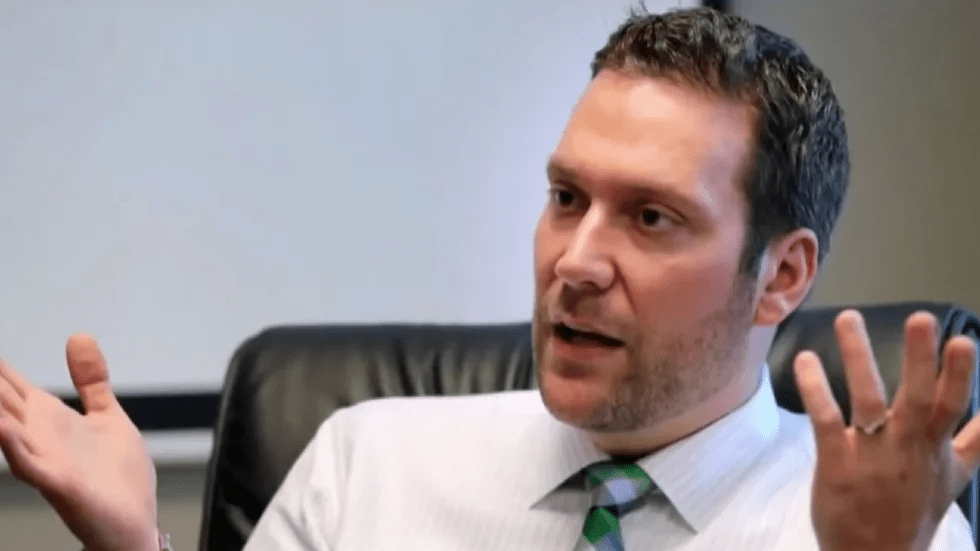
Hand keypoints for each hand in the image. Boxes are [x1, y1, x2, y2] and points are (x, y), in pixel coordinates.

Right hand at [0, 334, 158, 550]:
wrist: (134, 522)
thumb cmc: (117, 475)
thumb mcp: (107, 416)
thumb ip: (91, 381)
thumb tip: (79, 336)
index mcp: (51, 419)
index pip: (13, 386)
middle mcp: (40, 437)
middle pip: (2, 403)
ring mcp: (47, 460)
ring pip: (7, 431)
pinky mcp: (59, 484)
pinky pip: (30, 464)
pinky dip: (15, 446)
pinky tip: (3, 427)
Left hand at [794, 309, 979, 550]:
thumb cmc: (914, 513)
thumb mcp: (954, 478)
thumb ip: (974, 441)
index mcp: (934, 447)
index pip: (951, 405)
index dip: (958, 374)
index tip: (962, 338)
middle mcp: (906, 447)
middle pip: (916, 397)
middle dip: (920, 358)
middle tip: (921, 318)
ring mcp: (871, 454)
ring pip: (867, 399)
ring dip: (858, 357)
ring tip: (848, 318)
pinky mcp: (836, 461)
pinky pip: (825, 419)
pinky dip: (815, 389)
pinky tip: (806, 360)